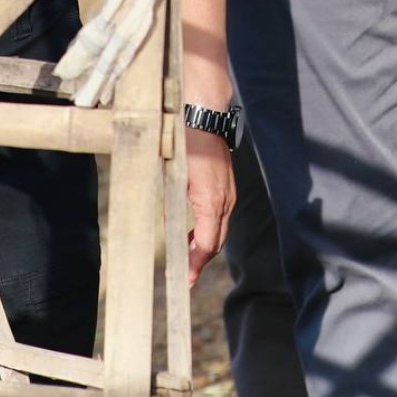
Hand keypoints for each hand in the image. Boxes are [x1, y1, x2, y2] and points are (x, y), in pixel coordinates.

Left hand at [182, 127, 235, 285]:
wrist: (205, 117)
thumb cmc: (186, 143)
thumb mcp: (173, 177)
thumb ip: (171, 205)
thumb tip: (167, 229)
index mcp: (211, 202)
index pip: (207, 245)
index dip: (196, 264)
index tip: (186, 280)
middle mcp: (225, 201)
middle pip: (216, 242)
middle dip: (201, 260)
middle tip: (185, 276)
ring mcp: (229, 195)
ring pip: (220, 231)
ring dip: (205, 246)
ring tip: (186, 256)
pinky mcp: (228, 188)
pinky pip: (221, 217)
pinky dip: (209, 230)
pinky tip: (194, 231)